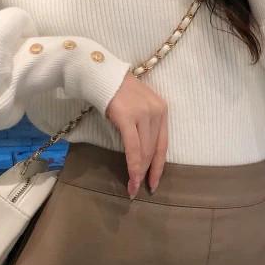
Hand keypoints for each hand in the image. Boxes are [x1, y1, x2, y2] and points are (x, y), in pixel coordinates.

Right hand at [105, 69, 168, 197]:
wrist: (102, 76)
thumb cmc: (118, 93)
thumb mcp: (138, 109)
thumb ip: (144, 127)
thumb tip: (142, 155)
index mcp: (162, 110)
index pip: (162, 144)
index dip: (159, 166)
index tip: (154, 183)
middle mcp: (156, 112)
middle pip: (153, 150)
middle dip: (147, 172)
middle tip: (138, 189)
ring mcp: (143, 114)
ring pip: (144, 151)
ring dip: (138, 172)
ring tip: (132, 187)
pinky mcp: (128, 118)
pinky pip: (133, 148)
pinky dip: (133, 165)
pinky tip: (131, 177)